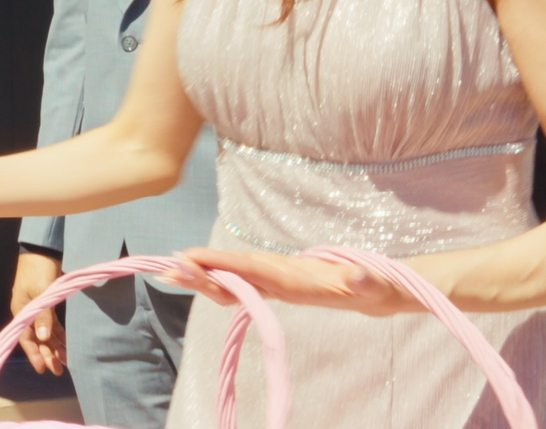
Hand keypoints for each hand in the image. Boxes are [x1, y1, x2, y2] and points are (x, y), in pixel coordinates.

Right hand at [10, 251, 66, 373]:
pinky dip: (59, 334)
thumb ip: (43, 316)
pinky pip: (53, 323)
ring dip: (55, 346)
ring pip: (46, 333)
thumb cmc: (38, 269)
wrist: (43, 249)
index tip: (43, 370)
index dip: (34, 355)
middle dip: (47, 354)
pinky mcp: (48, 303)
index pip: (26, 338)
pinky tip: (67, 343)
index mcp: (22, 311)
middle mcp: (28, 313)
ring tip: (67, 360)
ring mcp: (38, 308)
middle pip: (37, 339)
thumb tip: (42, 338)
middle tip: (60, 370)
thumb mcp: (41, 292)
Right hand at [161, 248, 419, 316]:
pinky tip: (198, 284)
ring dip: (202, 275)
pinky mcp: (276, 285)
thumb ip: (365, 280)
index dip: (216, 262)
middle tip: (166, 269)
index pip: (247, 264)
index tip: (186, 259)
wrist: (379, 284)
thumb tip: (360, 276)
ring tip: (169, 274)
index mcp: (292, 273)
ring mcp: (275, 277)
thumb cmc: (376, 287)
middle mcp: (278, 271)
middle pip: (231, 267)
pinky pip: (239, 283)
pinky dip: (216, 283)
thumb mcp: (373, 286)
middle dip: (199, 268)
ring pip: (231, 274)